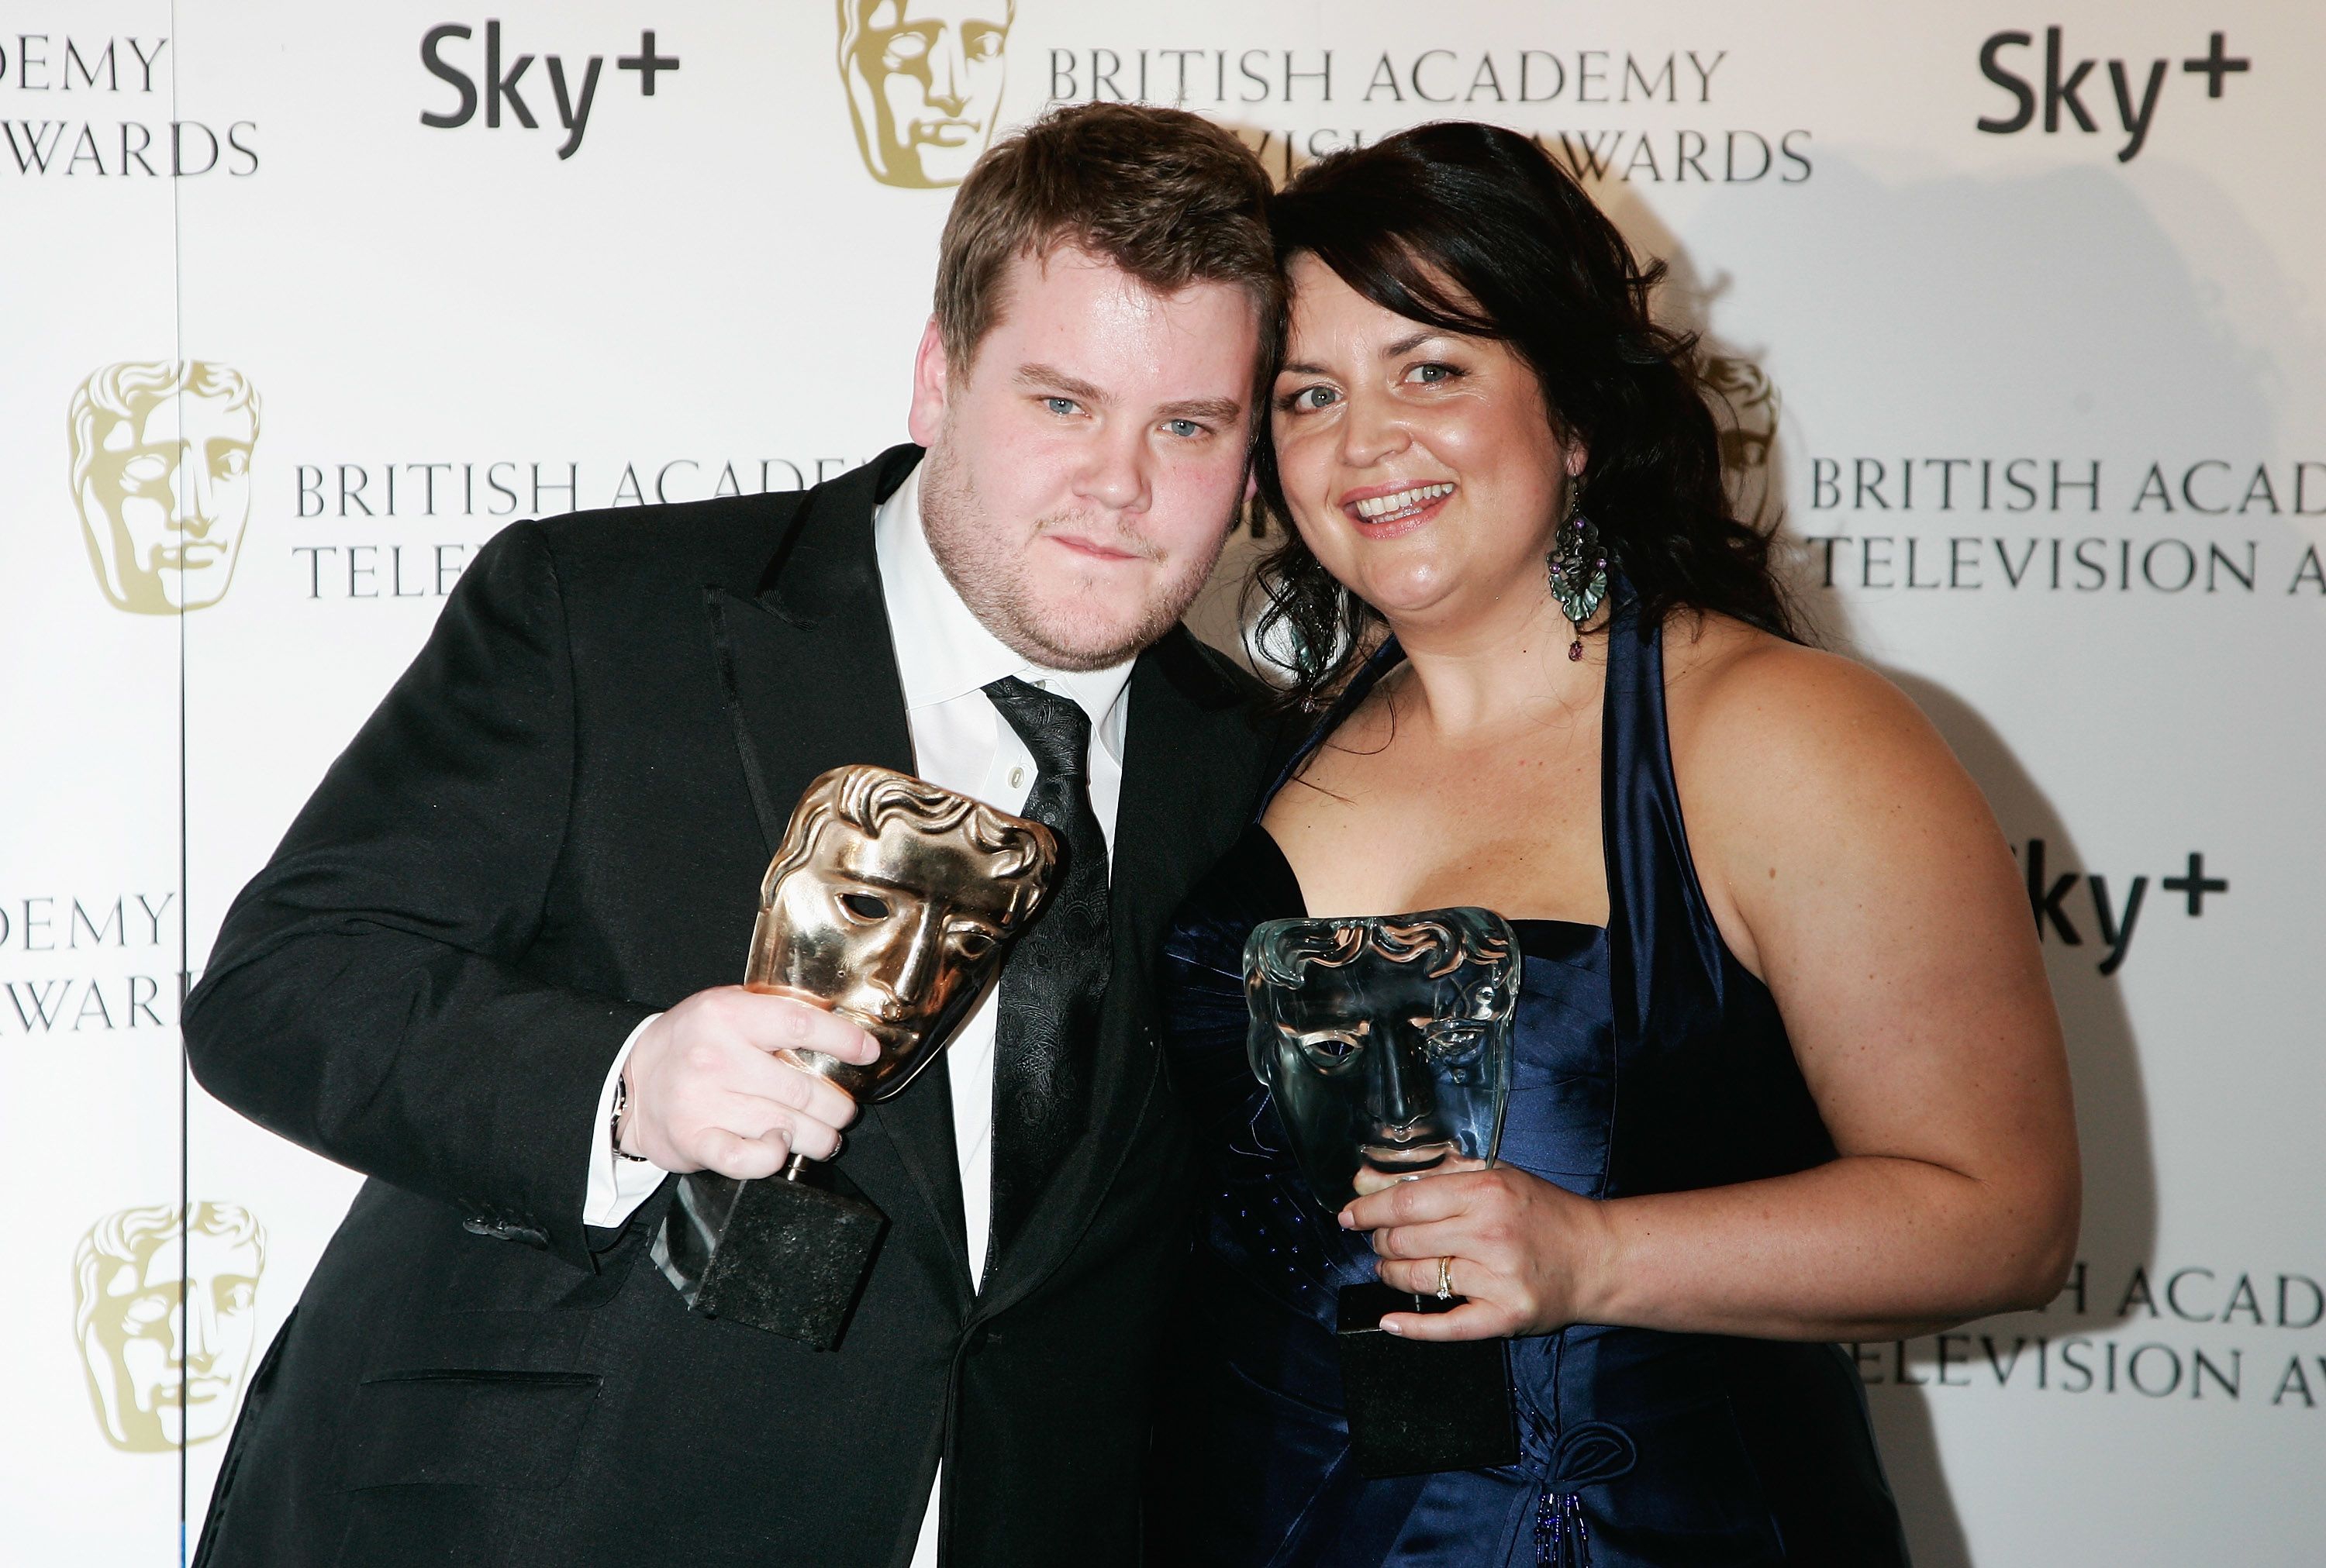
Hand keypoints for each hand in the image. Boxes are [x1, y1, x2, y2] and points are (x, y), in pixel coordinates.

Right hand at [618, 986, 880, 1179]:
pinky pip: (749, 1159)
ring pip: (787, 1126)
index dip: (843, 1040)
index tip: (868, 1052)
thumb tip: (841, 1030)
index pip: (800, 1024)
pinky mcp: (695, 1139)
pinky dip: (774, 1157)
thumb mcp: (726, 1009)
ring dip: (820, 1137)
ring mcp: (704, 1100)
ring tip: (826, 1135)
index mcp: (727, 1015)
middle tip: (843, 1110)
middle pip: (803, 1088)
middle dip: (837, 1106)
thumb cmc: (692, 1044)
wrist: (634, 1083)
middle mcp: (715, 1056)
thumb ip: (773, 1013)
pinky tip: (781, 1148)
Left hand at [1340, 1159, 1612, 1340]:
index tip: (1349, 1215)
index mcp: (1485, 1192)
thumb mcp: (1494, 1178)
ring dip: (1391, 1274)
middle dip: (1381, 1241)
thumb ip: (1433, 1175)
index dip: (1368, 1210)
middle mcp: (1489, 1233)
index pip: (1406, 1201)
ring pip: (1417, 1278)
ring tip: (1391, 1268)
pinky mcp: (1505, 1316)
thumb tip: (1366, 1179)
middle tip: (1381, 1241)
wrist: (1597, 1258)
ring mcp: (1497, 1278)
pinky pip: (1447, 1326)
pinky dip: (1412, 1327)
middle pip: (1405, 1240)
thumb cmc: (1542, 1214)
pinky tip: (1390, 1322)